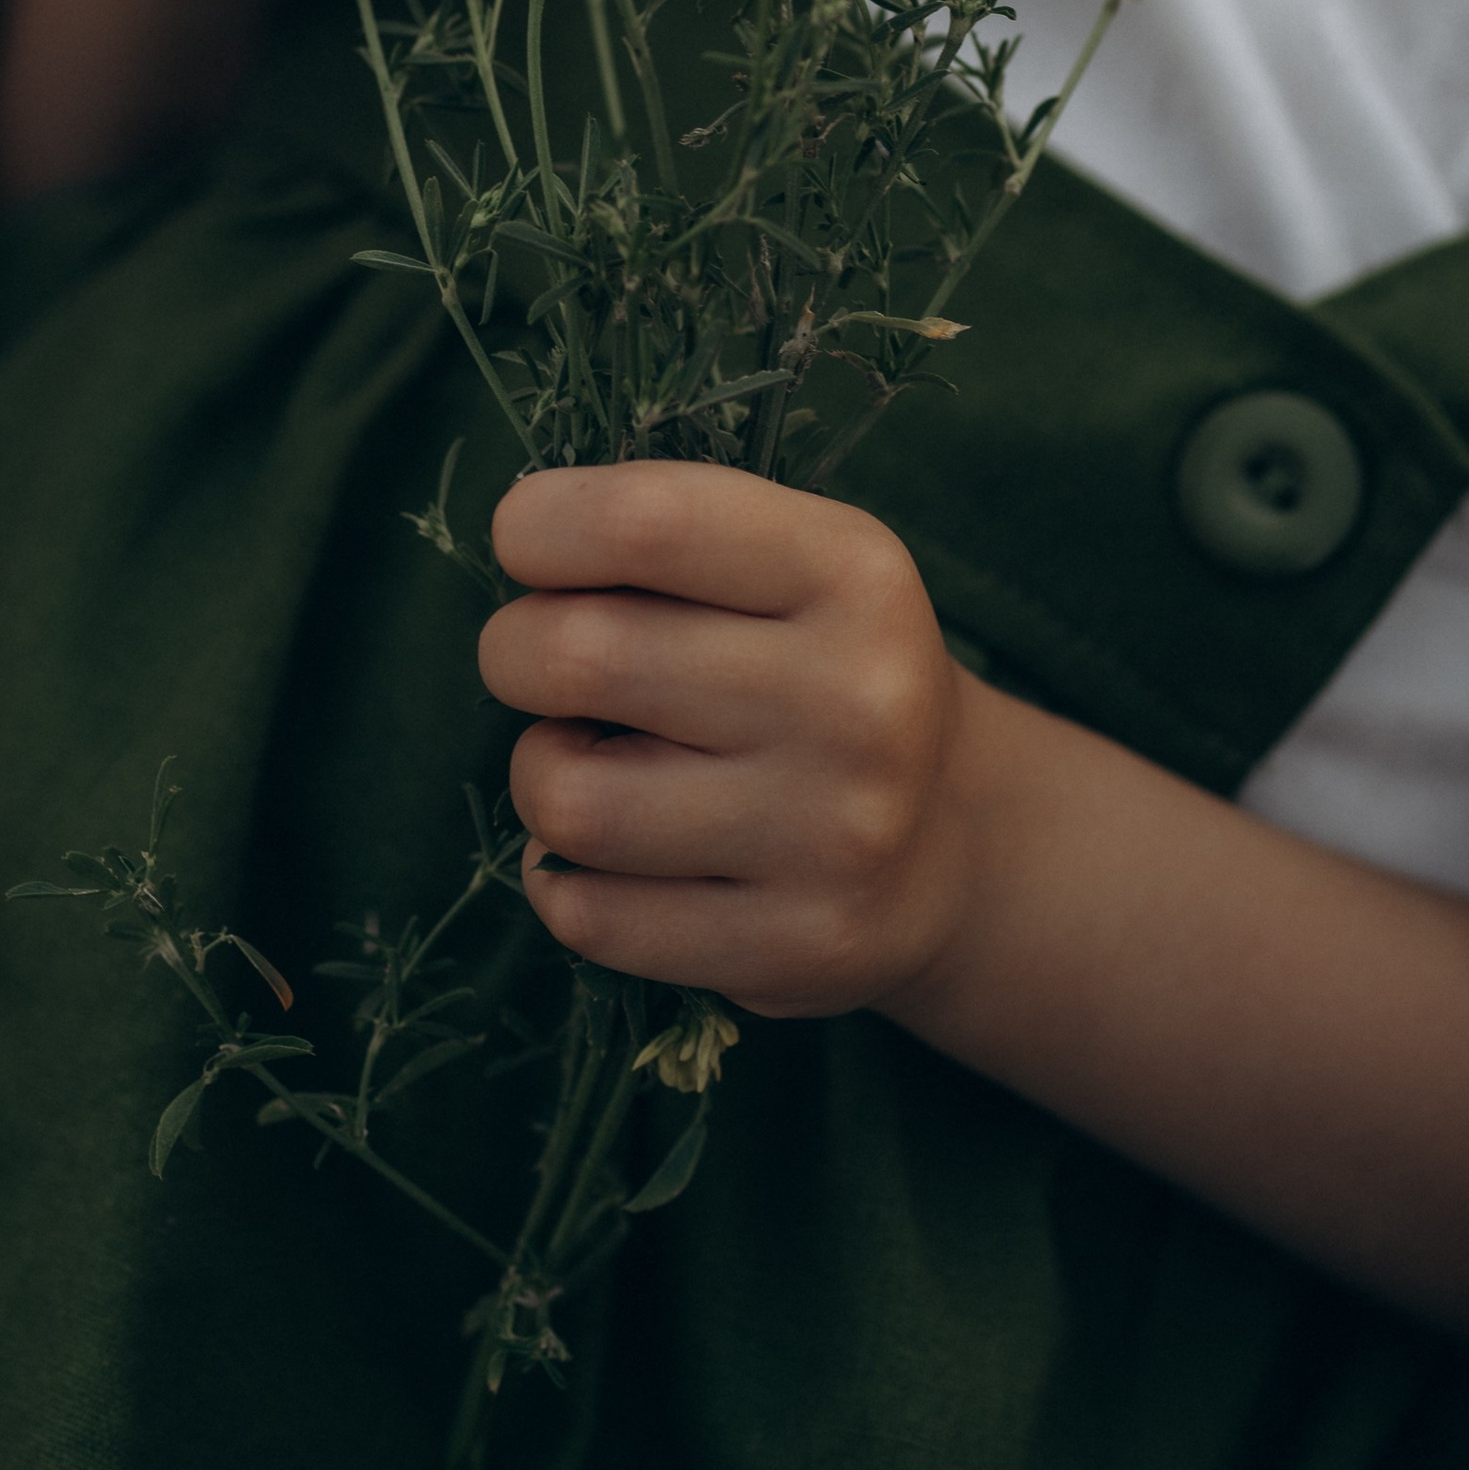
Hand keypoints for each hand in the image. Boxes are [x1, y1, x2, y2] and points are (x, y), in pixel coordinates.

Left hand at [479, 463, 975, 1018]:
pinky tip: (612, 856)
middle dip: (516, 652)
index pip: (644, 522)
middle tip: (540, 663)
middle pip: (580, 657)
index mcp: (853, 574)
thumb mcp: (794, 561)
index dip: (542, 526)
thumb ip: (667, 542)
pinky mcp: (797, 947)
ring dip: (541, 775)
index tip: (529, 545)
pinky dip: (562, 883)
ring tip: (586, 763)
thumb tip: (519, 546)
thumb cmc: (819, 666)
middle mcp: (858, 702)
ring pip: (570, 804)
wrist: (953, 836)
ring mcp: (832, 837)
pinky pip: (590, 916)